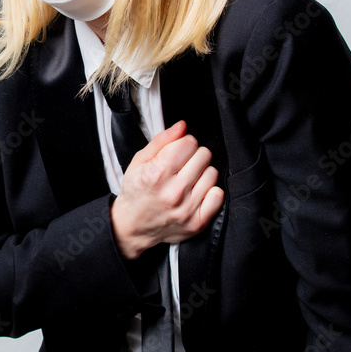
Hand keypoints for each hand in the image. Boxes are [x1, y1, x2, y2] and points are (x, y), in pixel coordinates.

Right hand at [110, 120, 223, 259]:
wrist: (132, 226)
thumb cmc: (136, 190)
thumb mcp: (140, 161)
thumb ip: (161, 141)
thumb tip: (182, 126)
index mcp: (157, 173)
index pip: (189, 143)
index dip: (183, 143)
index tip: (178, 151)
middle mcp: (173, 192)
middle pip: (203, 155)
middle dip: (194, 156)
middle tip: (183, 165)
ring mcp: (186, 209)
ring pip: (212, 173)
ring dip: (202, 173)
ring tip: (188, 179)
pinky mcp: (196, 223)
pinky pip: (218, 195)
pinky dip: (210, 191)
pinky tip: (197, 192)